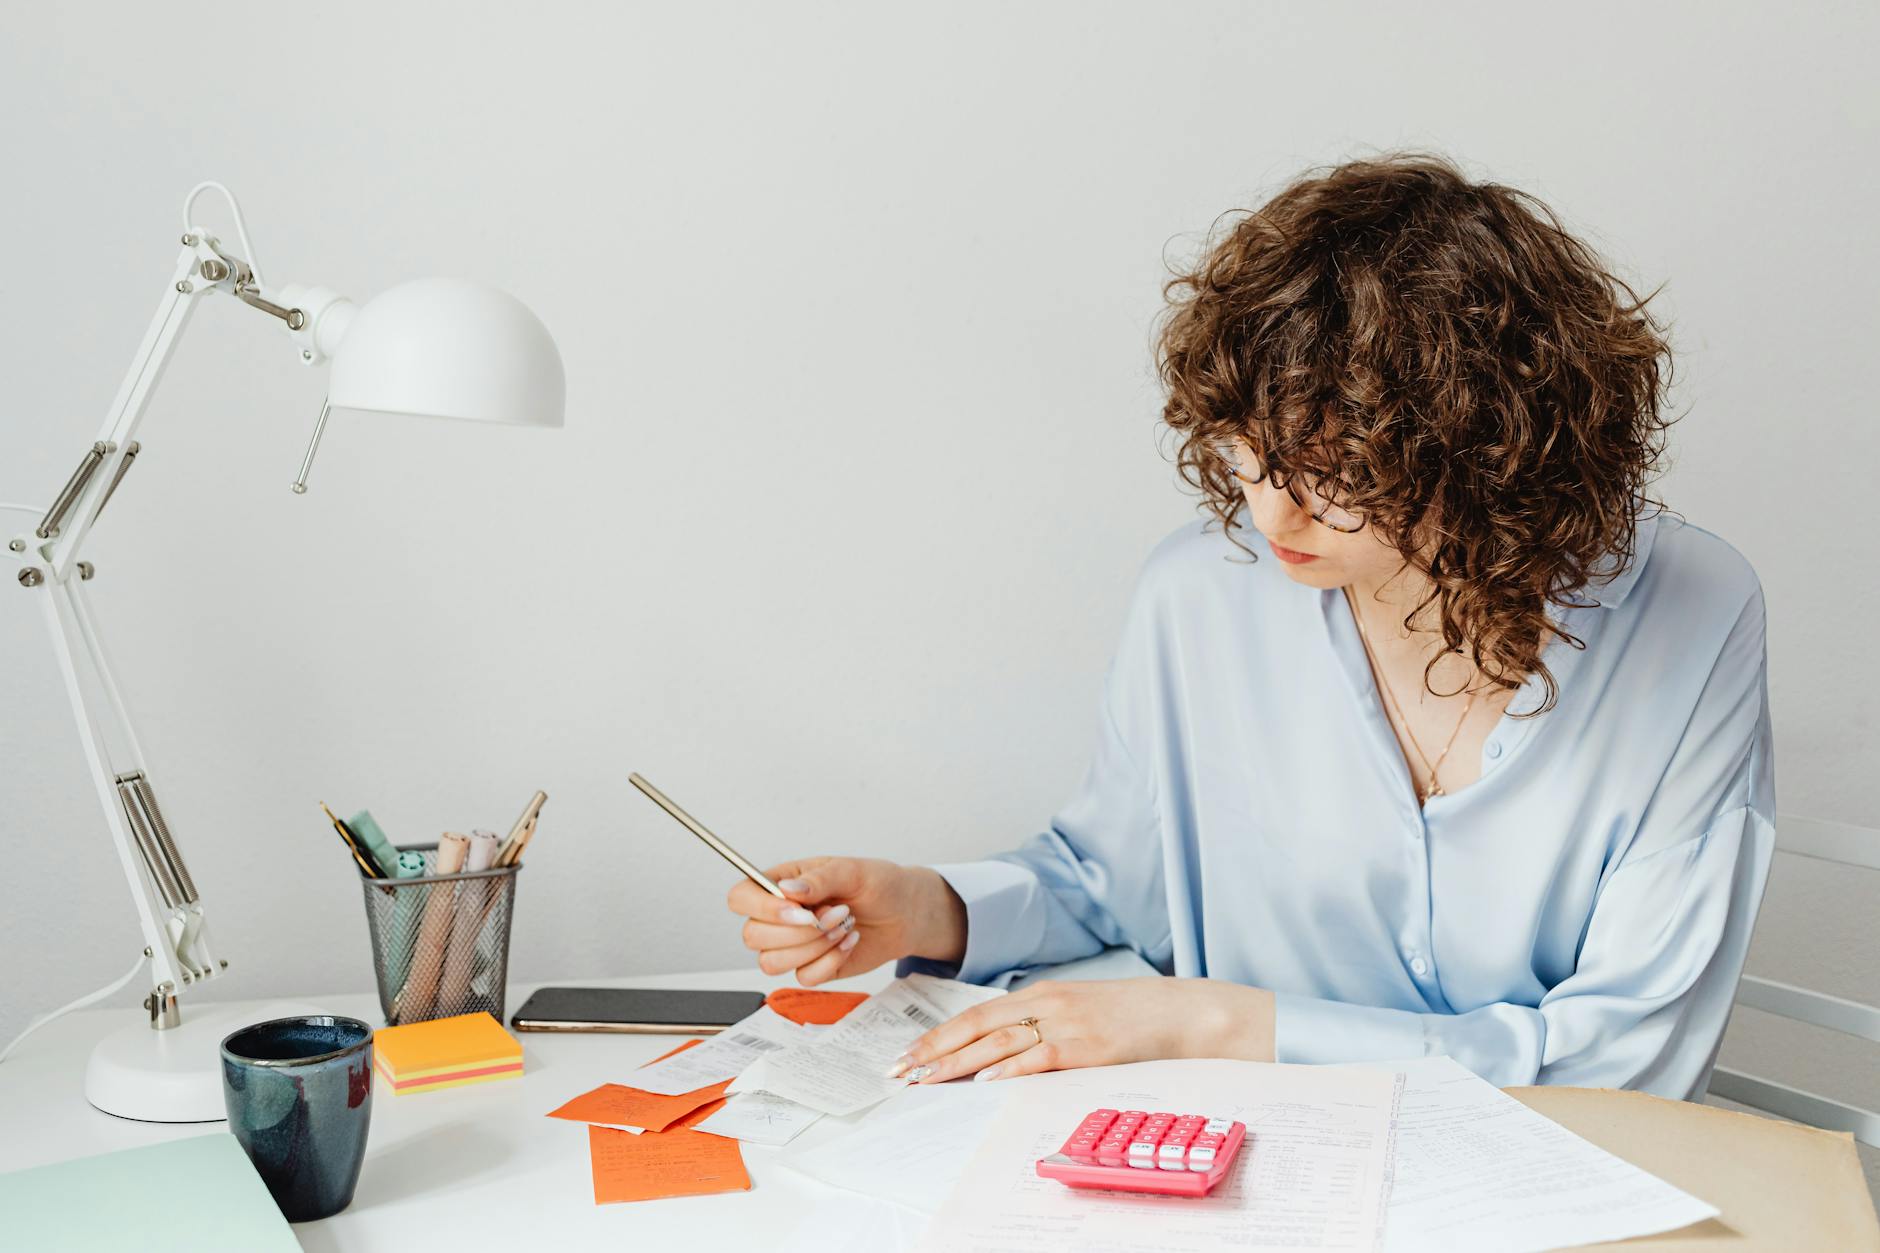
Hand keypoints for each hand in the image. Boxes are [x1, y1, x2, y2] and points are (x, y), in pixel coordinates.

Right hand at [725, 856, 966, 986]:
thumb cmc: (879, 884)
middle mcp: (779, 916)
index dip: (762, 908)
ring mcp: (792, 944)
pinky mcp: (810, 967)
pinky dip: (830, 963)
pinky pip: (802, 978)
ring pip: (771, 962)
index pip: (740, 898)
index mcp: (781, 884)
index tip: (802, 910)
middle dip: (799, 932)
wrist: (905, 914)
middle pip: (752, 936)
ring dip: (813, 947)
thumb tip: (787, 890)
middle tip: (836, 914)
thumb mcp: (853, 870)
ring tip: (844, 926)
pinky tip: (848, 943)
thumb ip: (820, 878)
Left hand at [886, 977, 1275, 1083]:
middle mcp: (1046, 1003)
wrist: (1183, 1011)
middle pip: (976, 1027)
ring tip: (926, 1079)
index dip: (938, 1036)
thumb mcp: (1079, 1010)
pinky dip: (1009, 1071)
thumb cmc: (1131, 1016)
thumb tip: (1002, 1050)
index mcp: (1041, 993)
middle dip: (934, 1051)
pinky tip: (984, 1083)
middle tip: (900, 1072)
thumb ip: (1042, 1022)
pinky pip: (1039, 1058)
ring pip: (998, 1043)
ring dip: (957, 1063)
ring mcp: (1066, 1022)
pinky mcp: (1087, 1045)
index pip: (976, 1015)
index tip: (909, 1056)